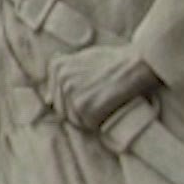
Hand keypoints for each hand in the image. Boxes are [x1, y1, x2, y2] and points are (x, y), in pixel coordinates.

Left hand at [44, 43, 161, 129]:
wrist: (138, 64)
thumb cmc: (116, 61)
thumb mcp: (84, 58)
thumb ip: (64, 74)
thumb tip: (46, 98)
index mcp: (57, 67)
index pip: (54, 96)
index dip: (73, 100)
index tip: (90, 95)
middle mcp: (61, 79)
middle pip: (62, 109)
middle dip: (79, 111)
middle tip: (100, 101)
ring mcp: (71, 94)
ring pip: (73, 119)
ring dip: (89, 118)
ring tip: (106, 104)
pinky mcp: (84, 107)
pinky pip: (87, 124)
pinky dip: (99, 122)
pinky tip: (110, 109)